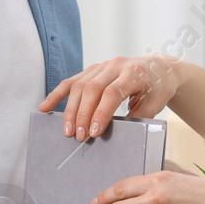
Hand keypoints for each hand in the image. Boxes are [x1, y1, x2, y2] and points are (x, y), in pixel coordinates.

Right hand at [38, 53, 181, 140]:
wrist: (159, 66)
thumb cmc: (159, 87)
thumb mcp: (157, 102)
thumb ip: (139, 116)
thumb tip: (119, 133)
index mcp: (133, 73)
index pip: (112, 93)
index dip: (101, 113)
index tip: (95, 133)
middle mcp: (115, 65)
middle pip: (92, 89)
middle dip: (83, 115)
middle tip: (79, 137)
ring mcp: (102, 65)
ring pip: (79, 85)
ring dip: (70, 110)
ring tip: (67, 132)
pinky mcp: (92, 69)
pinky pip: (71, 81)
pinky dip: (57, 94)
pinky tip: (45, 107)